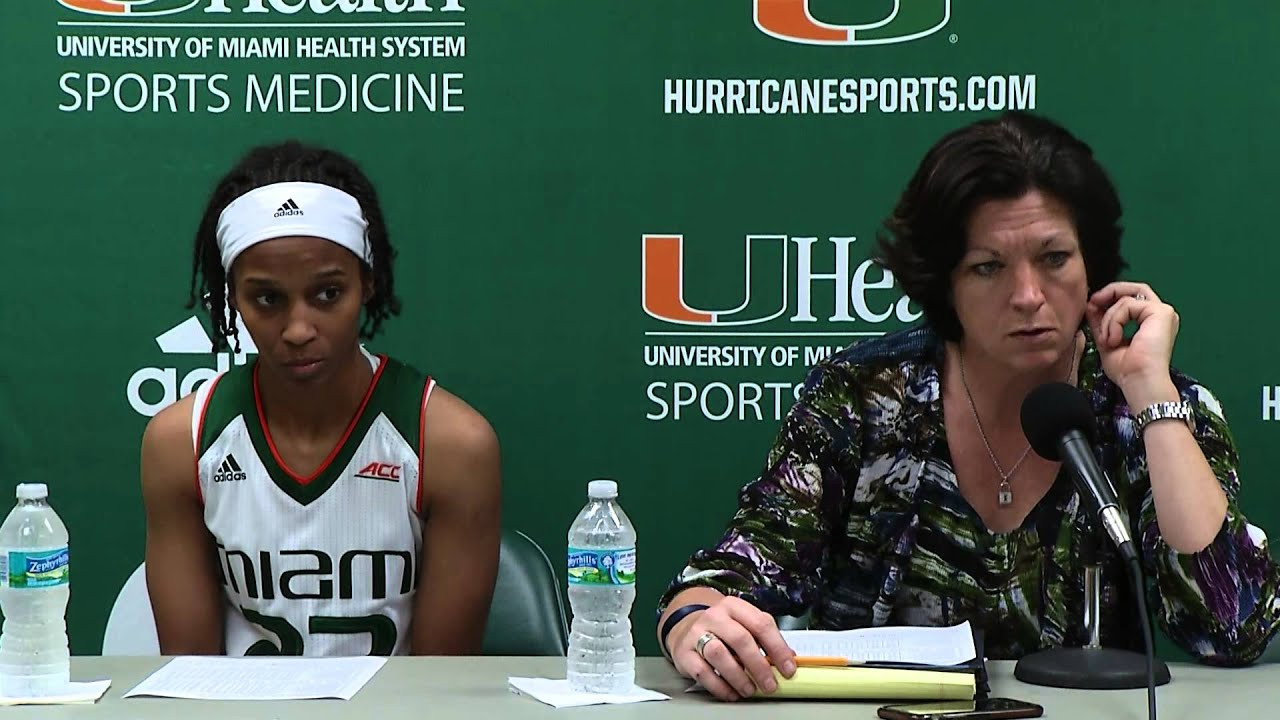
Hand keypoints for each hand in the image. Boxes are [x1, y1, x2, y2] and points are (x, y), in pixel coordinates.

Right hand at [667, 596, 796, 701]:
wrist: (685, 628)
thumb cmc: (721, 630)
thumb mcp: (743, 626)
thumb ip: (765, 640)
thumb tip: (790, 659)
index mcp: (735, 607)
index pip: (761, 624)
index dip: (778, 648)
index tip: (789, 668)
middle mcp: (715, 616)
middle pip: (740, 639)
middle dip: (759, 665)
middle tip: (770, 684)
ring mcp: (696, 633)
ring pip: (719, 654)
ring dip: (738, 676)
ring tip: (750, 690)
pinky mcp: (683, 653)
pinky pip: (702, 672)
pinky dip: (719, 686)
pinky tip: (731, 693)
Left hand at [1085, 281, 1179, 407]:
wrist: (1139, 382)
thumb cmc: (1127, 370)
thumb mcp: (1108, 340)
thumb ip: (1102, 322)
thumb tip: (1092, 304)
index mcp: (1151, 322)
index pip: (1130, 299)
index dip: (1109, 298)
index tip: (1091, 307)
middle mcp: (1161, 315)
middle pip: (1135, 288)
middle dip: (1110, 292)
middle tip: (1092, 302)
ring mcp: (1163, 312)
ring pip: (1126, 298)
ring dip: (1109, 318)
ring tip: (1107, 340)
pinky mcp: (1162, 312)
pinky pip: (1128, 305)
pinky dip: (1114, 321)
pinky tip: (1114, 339)